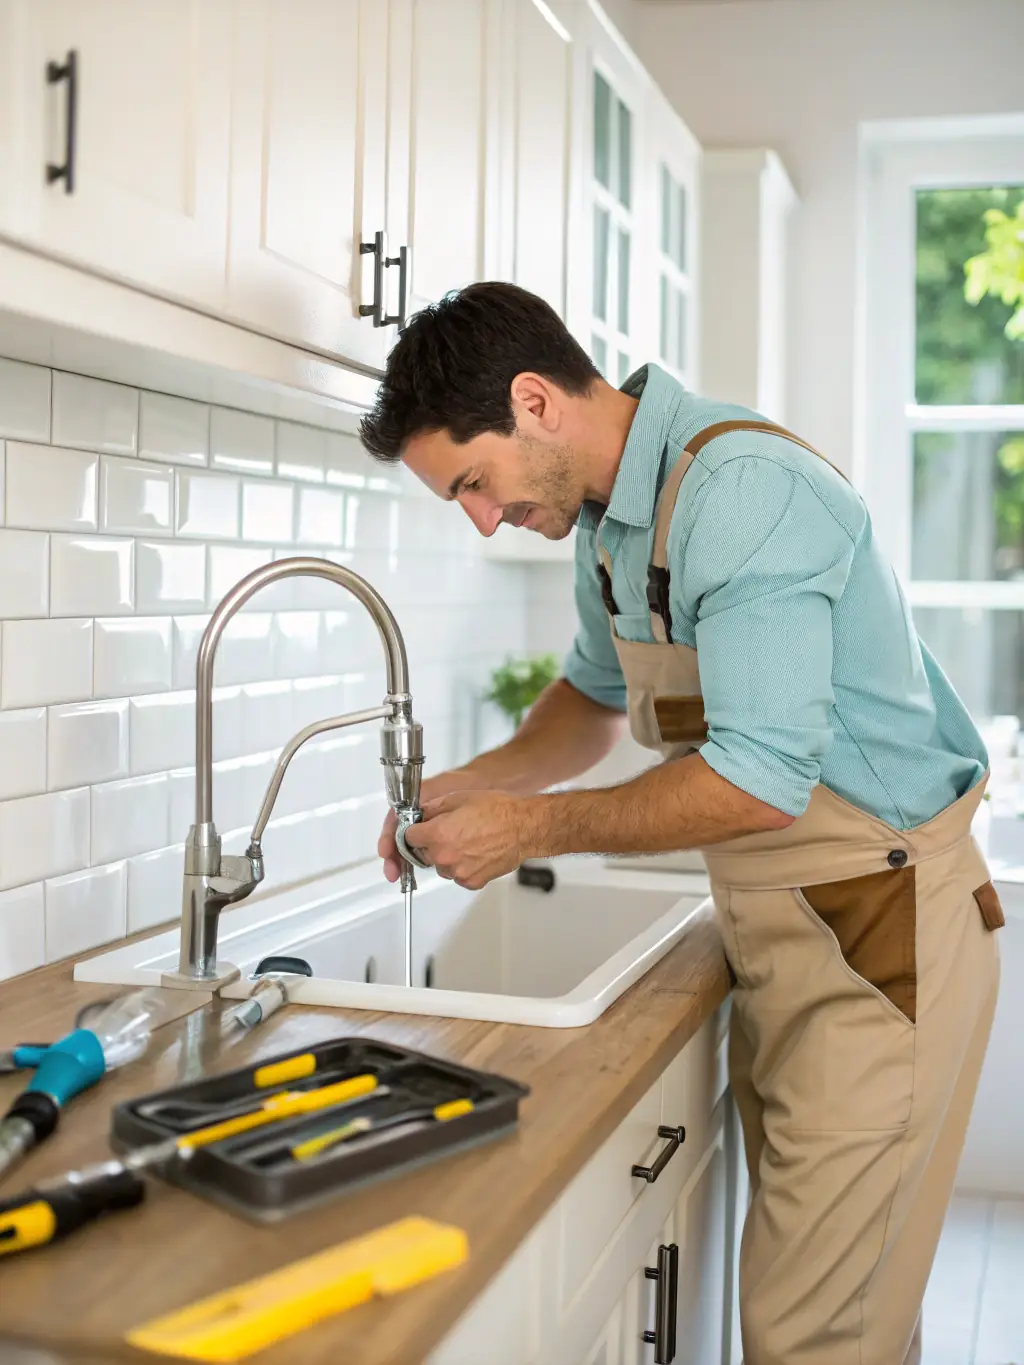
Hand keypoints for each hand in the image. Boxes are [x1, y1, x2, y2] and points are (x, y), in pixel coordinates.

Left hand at [403, 790, 537, 889]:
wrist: (524, 827)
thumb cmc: (498, 811)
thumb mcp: (459, 798)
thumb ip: (433, 809)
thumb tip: (420, 815)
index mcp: (437, 835)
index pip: (407, 837)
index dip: (414, 830)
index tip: (420, 829)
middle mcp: (444, 857)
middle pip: (422, 854)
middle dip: (430, 844)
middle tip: (451, 832)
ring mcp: (458, 872)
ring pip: (440, 867)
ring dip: (447, 857)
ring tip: (467, 841)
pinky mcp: (472, 882)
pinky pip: (458, 876)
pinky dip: (463, 867)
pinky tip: (476, 852)